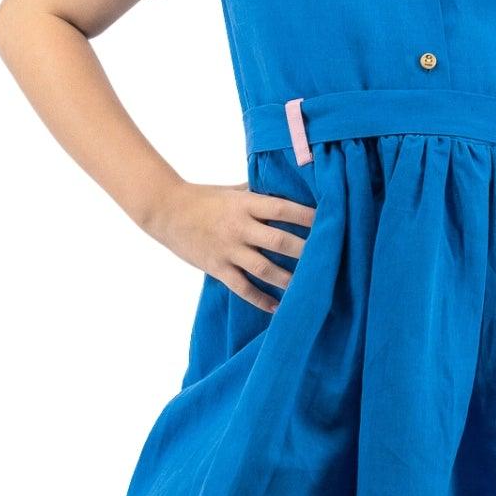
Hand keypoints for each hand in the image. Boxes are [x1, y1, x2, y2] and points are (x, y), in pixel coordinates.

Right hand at [143, 180, 315, 312]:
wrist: (165, 210)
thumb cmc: (203, 198)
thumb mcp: (233, 190)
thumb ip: (259, 192)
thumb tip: (289, 188)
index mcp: (245, 204)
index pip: (283, 209)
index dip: (307, 215)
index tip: (330, 221)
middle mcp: (239, 227)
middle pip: (278, 241)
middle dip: (304, 250)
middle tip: (329, 259)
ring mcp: (228, 250)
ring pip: (264, 268)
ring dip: (288, 279)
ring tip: (309, 287)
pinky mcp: (217, 268)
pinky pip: (243, 288)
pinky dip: (261, 299)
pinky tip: (278, 307)